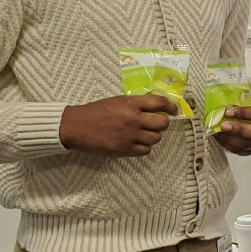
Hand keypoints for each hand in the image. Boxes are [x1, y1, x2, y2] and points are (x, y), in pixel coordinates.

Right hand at [58, 95, 173, 156]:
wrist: (77, 126)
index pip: (160, 103)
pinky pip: (145, 151)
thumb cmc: (96, 112)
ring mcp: (130, 135)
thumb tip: (155, 107)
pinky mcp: (125, 149)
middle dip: (162, 123)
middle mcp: (134, 119)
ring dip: (152, 136)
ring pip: (156, 138)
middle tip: (157, 124)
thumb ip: (136, 104)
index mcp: (131, 103)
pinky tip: (136, 143)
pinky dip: (144, 148)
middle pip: (163, 123)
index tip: (174, 110)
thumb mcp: (117, 101)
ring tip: (143, 134)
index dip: (171, 106)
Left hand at [215, 104, 250, 155]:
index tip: (228, 111)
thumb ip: (237, 105)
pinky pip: (238, 151)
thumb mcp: (245, 105)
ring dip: (230, 138)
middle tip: (224, 126)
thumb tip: (222, 108)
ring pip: (246, 145)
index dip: (244, 113)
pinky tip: (219, 137)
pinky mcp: (249, 152)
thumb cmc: (246, 113)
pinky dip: (227, 144)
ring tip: (218, 132)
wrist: (247, 123)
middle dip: (239, 130)